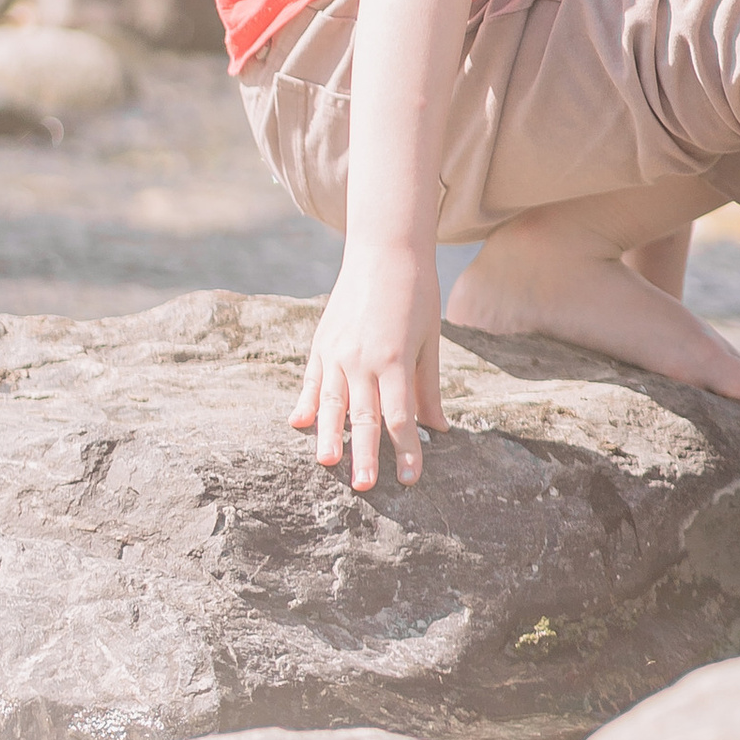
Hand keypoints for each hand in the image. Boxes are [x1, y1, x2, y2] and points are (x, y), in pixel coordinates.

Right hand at [291, 239, 445, 493]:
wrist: (384, 250)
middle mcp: (363, 359)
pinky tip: (300, 425)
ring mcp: (337, 351)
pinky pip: (313, 380)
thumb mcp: (430, 340)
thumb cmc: (417, 294)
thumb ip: (429, 388)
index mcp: (395, 360)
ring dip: (329, 436)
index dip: (405, 451)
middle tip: (364, 488)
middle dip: (364, 455)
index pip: (400, 417)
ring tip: (327, 465)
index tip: (409, 480)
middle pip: (363, 417)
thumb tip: (440, 429)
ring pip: (332, 403)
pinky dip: (307, 403)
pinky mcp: (321, 342)